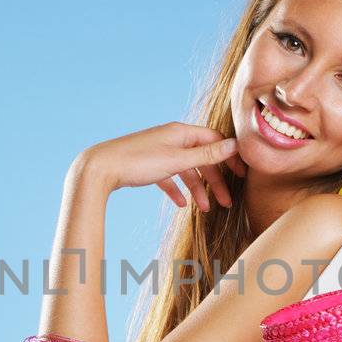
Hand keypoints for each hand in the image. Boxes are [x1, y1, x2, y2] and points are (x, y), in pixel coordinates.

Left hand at [80, 122, 248, 210]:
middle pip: (202, 158)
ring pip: (187, 170)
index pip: (215, 141)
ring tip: (204, 209)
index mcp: (181, 132)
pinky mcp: (148, 166)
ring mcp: (160, 152)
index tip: (241, 176)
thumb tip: (234, 145)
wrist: (100, 168)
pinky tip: (180, 205)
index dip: (230, 157)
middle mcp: (172, 139)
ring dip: (197, 189)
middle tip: (227, 201)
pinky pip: (169, 177)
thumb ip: (206, 154)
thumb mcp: (177, 160)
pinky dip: (177, 190)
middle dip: (215, 180)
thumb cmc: (138, 161)